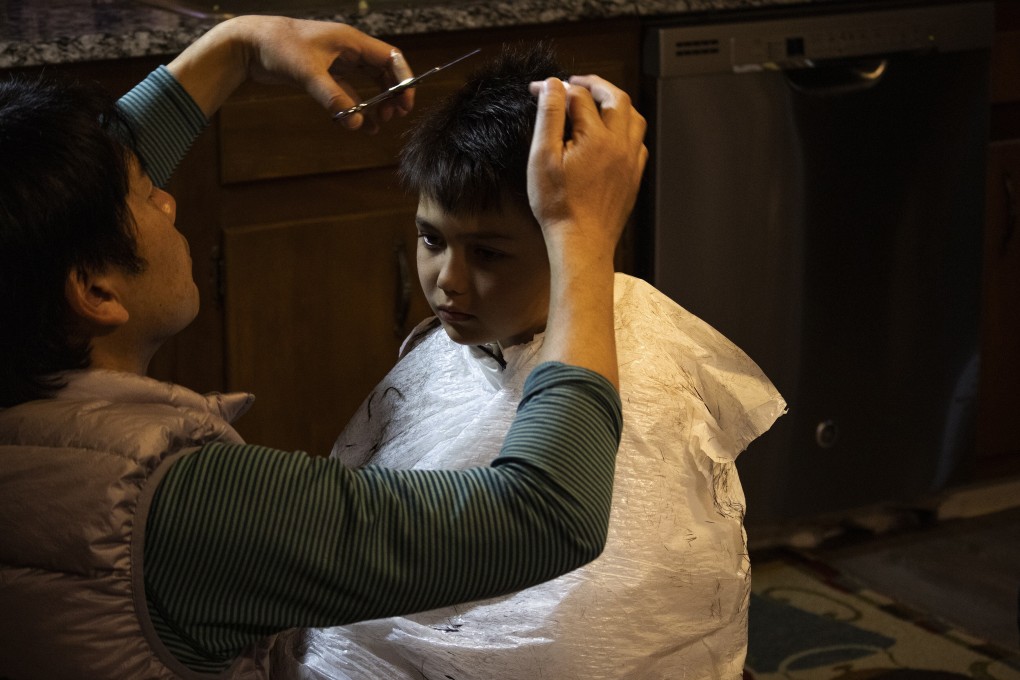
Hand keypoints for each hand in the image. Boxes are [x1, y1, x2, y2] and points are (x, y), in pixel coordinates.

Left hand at [168, 16, 414, 131]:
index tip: (406, 103)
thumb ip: (333, 99)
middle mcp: (348, 49)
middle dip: (393, 94)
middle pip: (383, 71)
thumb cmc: (278, 47)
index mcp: (351, 41)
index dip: (404, 79)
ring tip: (380, 123)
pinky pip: (348, 91)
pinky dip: (355, 106)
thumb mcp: (308, 73)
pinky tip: (358, 124)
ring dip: (377, 102)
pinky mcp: (323, 73)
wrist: (247, 43)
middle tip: (395, 117)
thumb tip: (356, 122)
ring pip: (368, 82)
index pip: (390, 58)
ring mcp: (336, 61)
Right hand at [526, 75, 646, 260]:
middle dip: (595, 84)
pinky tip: (612, 135)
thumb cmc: (558, 206)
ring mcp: (631, 161)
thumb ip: (548, 117)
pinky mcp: (634, 177)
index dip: (556, 88)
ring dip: (616, 103)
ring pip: (634, 117)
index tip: (537, 90)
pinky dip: (626, 129)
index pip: (578, 96)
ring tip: (598, 101)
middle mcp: (620, 144)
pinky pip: (638, 142)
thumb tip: (553, 85)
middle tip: (576, 83)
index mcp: (596, 137)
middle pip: (616, 98)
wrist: (582, 243)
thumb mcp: (542, 158)